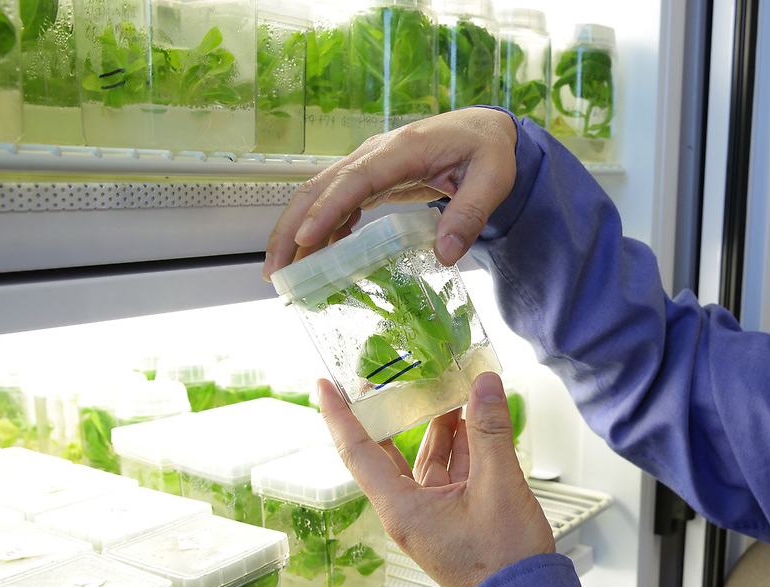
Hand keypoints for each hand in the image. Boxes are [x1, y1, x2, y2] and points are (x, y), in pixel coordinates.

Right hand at [264, 107, 517, 279]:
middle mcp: (376, 154)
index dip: (328, 209)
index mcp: (403, 150)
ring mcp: (370, 165)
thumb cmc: (488, 151)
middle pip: (321, 187)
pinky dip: (322, 230)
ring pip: (321, 196)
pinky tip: (315, 257)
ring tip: (284, 273)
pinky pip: (338, 203)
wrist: (484, 130)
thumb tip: (445, 255)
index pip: (356, 179)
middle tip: (276, 270)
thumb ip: (471, 214)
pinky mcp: (372, 179)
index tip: (306, 240)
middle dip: (292, 228)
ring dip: (298, 232)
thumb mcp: (493, 179)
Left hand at [317, 373, 554, 586]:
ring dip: (440, 428)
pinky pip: (450, 475)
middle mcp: (409, 512)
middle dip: (395, 415)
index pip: (358, 452)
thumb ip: (490, 431)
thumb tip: (484, 385)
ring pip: (427, 461)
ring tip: (452, 392)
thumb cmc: (503, 560)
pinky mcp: (455, 519)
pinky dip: (462, 448)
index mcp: (402, 508)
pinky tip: (476, 425)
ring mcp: (432, 516)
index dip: (339, 416)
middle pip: (390, 453)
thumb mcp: (499, 485)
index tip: (324, 386)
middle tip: (393, 379)